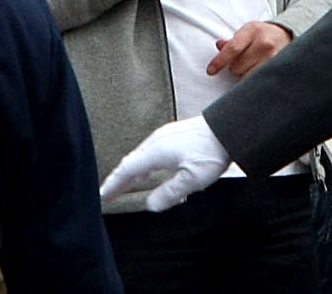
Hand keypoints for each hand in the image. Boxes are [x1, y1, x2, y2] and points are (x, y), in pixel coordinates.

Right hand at [100, 114, 230, 210]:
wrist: (230, 127)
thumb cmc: (211, 152)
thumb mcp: (191, 179)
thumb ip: (169, 193)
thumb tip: (150, 205)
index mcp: (155, 151)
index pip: (126, 170)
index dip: (112, 184)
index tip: (101, 196)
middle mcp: (156, 141)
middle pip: (130, 162)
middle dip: (117, 180)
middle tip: (107, 195)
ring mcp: (165, 136)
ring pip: (140, 156)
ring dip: (129, 172)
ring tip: (123, 185)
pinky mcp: (174, 135)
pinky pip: (149, 151)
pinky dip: (141, 164)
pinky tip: (148, 171)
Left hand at [206, 19, 290, 79]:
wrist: (287, 36)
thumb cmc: (264, 34)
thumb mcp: (247, 31)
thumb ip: (232, 41)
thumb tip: (219, 46)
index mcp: (253, 31)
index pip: (233, 49)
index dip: (219, 61)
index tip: (211, 71)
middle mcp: (264, 44)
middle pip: (237, 67)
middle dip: (235, 67)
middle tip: (243, 61)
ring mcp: (273, 59)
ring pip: (246, 77)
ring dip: (245, 75)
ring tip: (252, 66)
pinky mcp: (277, 70)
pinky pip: (257, 83)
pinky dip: (253, 82)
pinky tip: (256, 75)